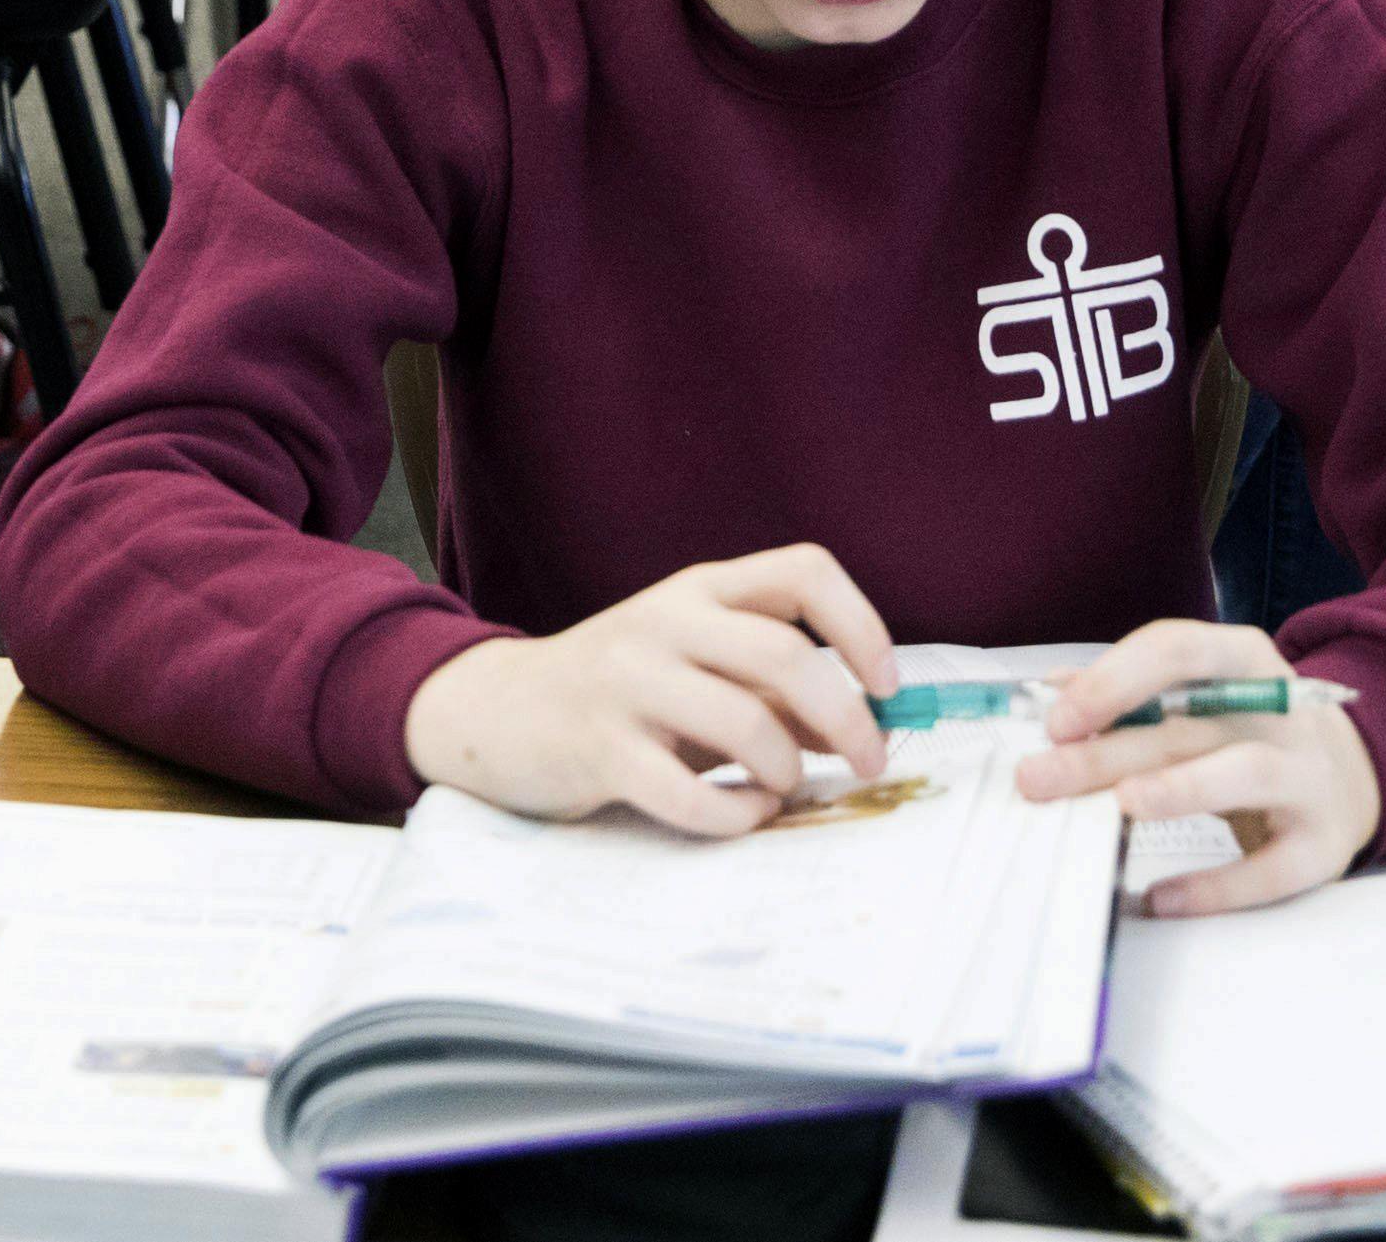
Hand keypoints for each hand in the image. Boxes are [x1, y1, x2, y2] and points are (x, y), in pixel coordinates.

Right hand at [398, 544, 895, 835]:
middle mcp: (665, 621)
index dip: (862, 625)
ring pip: (746, 723)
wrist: (497, 712)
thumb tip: (859, 727)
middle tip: (869, 762)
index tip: (888, 685)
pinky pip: (689, 792)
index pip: (803, 571)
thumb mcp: (694, 664)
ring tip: (783, 787)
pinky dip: (736, 813)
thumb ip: (768, 685)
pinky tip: (742, 812)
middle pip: (788, 655)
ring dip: (788, 769)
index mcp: (699, 589)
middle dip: (849, 718)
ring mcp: (627, 682)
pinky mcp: (598, 750)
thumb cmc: (621, 692)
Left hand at [1019, 621, 1382, 915]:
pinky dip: (1215, 888)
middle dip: (1108, 752)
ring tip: (1119, 807)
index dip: (1113, 680)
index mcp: (1245, 661)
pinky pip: (1271, 870)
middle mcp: (1284, 712)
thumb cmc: (1251, 732)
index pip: (1178, 650)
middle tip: (1039, 779)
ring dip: (1178, 788)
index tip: (1057, 720)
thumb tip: (1051, 695)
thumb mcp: (1202, 697)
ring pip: (1245, 774)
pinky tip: (1161, 897)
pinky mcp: (1323, 845)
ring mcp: (1310, 777)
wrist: (1354, 777)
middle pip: (1189, 725)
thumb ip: (1131, 692)